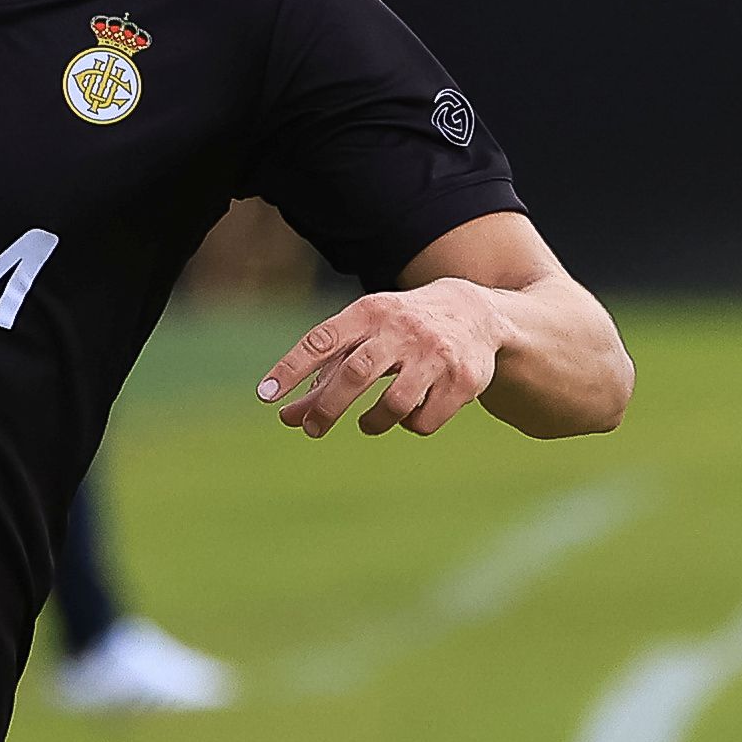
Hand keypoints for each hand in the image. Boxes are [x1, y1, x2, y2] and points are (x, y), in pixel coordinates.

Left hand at [259, 280, 511, 437]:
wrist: (476, 313)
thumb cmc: (400, 330)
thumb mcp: (364, 339)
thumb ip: (324, 376)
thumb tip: (285, 417)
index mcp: (371, 313)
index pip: (323, 339)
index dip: (292, 367)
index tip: (265, 395)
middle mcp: (403, 329)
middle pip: (355, 374)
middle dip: (327, 407)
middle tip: (312, 428)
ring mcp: (437, 354)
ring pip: (393, 405)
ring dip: (372, 422)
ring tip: (367, 422)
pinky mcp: (464, 380)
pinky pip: (423, 420)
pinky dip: (410, 424)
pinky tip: (411, 412)